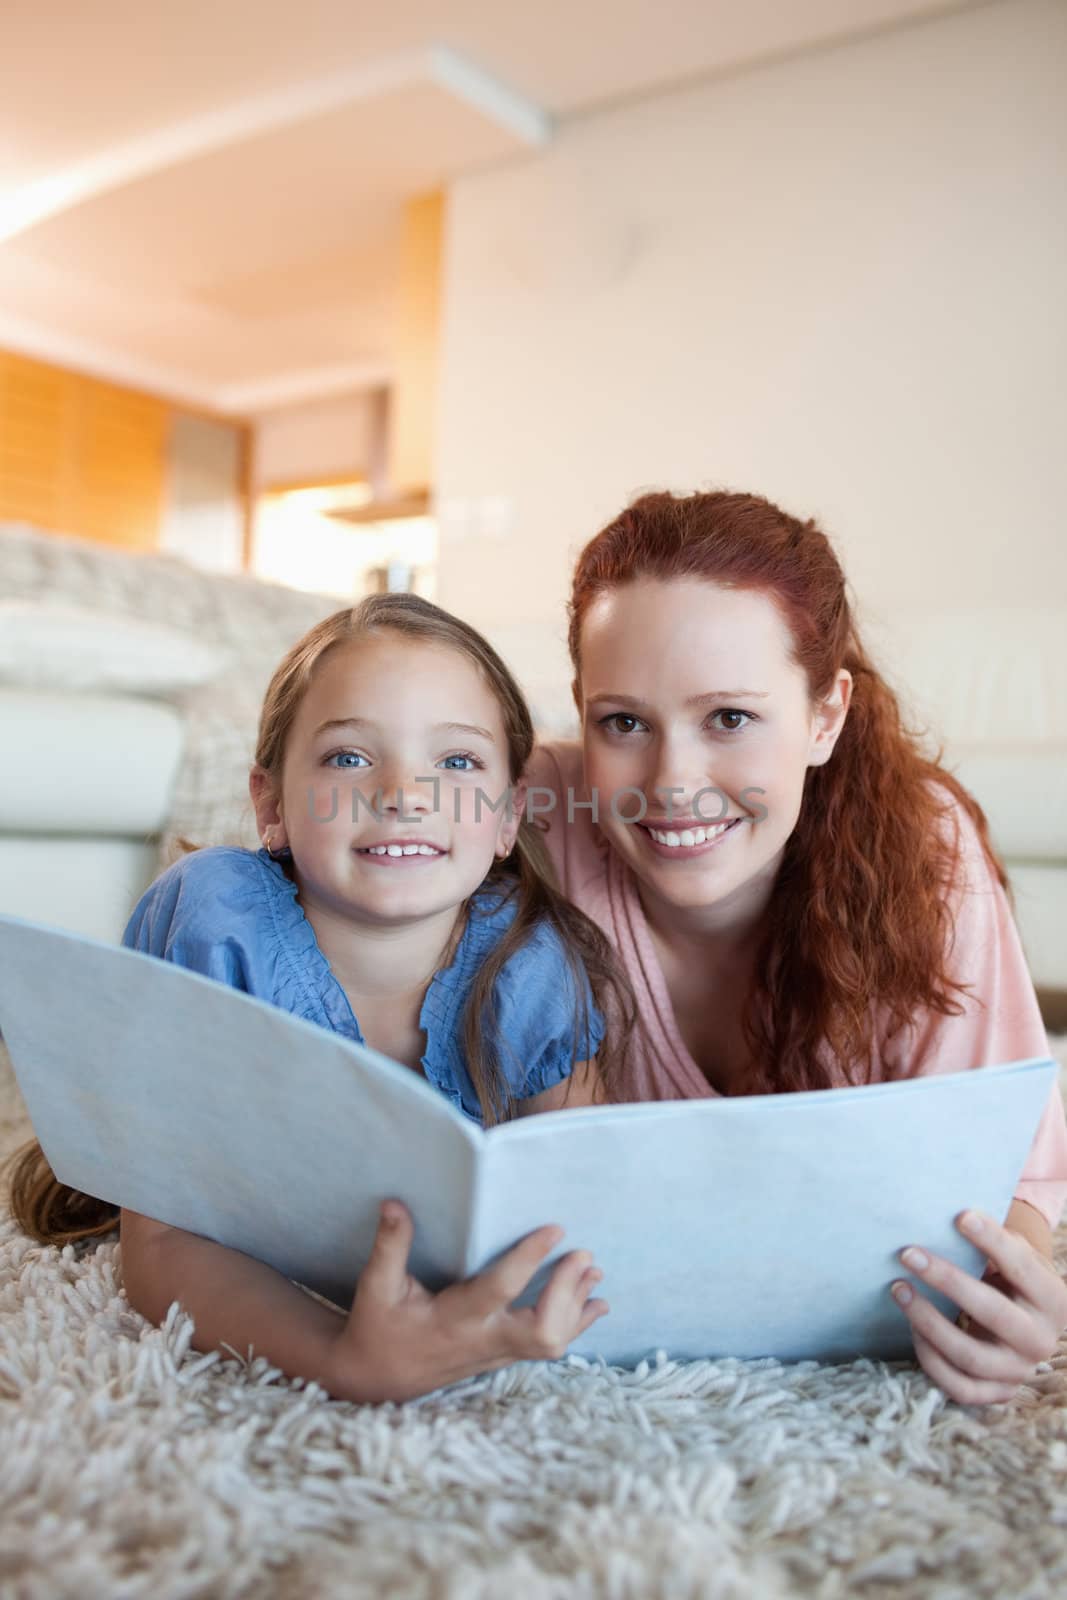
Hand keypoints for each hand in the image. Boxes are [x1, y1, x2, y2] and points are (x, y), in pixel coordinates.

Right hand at [326, 1200, 608, 1402]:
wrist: (376, 1379)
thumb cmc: (377, 1327)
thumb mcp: (377, 1287)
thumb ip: (390, 1246)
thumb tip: (394, 1204)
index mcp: (453, 1320)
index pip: (500, 1290)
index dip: (529, 1259)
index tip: (556, 1229)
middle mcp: (482, 1341)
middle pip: (542, 1332)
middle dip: (568, 1294)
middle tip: (584, 1254)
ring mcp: (495, 1355)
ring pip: (550, 1344)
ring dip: (577, 1309)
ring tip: (594, 1271)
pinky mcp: (501, 1359)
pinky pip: (546, 1348)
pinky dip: (573, 1324)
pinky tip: (594, 1304)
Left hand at [890, 1209, 1066, 1404]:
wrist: (1027, 1323)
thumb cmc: (1012, 1278)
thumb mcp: (1016, 1256)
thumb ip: (993, 1243)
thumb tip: (944, 1219)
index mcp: (1054, 1299)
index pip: (1021, 1266)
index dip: (992, 1240)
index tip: (960, 1217)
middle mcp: (1041, 1340)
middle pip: (991, 1311)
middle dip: (947, 1280)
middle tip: (908, 1253)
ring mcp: (1019, 1371)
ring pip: (969, 1355)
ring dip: (927, 1320)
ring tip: (899, 1289)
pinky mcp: (997, 1392)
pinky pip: (959, 1387)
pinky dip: (930, 1359)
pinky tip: (912, 1328)